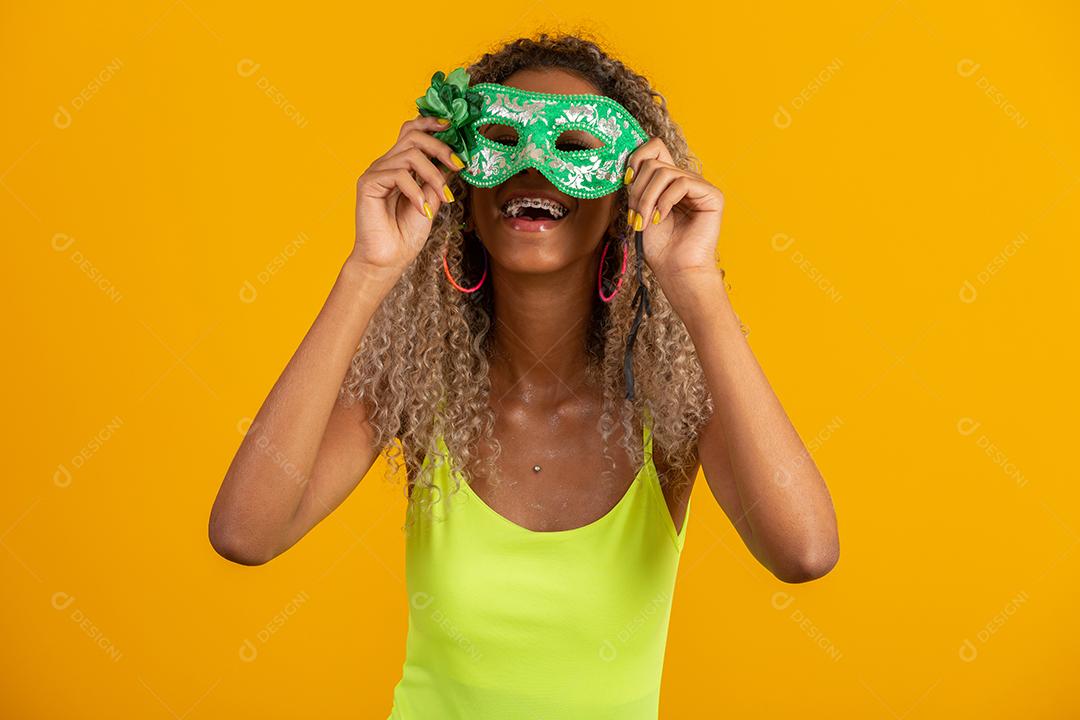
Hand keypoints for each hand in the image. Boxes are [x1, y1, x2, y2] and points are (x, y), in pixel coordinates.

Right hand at [350, 114, 465, 275]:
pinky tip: (422, 209)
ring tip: (443, 196)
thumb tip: (452, 160)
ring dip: (433, 175)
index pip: (412, 132)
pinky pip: (398, 174)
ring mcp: (376, 172)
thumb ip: (438, 180)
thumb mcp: (431, 202)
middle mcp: (386, 164)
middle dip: (440, 147)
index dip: (430, 123)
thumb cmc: (406, 235)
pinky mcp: (368, 183)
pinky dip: (416, 191)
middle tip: (458, 165)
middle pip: (413, 135)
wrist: (388, 260)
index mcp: (400, 165)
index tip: (451, 127)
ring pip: (410, 155)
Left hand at [624, 138, 724, 283]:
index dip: (637, 158)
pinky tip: (660, 219)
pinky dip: (665, 201)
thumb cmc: (658, 246)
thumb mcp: (639, 209)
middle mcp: (685, 180)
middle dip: (637, 189)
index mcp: (668, 181)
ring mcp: (699, 186)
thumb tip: (627, 164)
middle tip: (635, 215)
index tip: (626, 181)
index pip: (654, 148)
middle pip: (654, 161)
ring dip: (646, 198)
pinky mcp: (712, 195)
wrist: (675, 270)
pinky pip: (682, 183)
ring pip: (663, 172)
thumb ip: (637, 185)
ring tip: (645, 221)